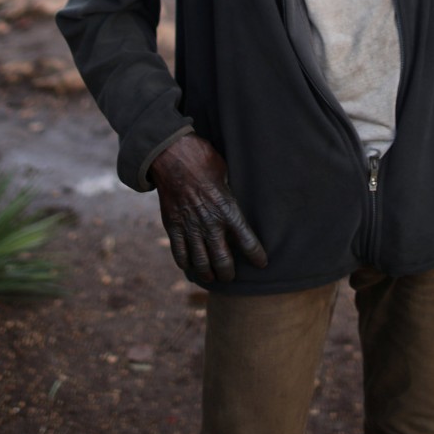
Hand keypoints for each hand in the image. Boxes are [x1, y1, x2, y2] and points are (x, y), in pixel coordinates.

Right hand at [149, 134, 267, 283]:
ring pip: (201, 262)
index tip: (262, 264)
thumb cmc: (202, 160)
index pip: (247, 241)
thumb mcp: (225, 174)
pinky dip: (186, 264)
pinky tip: (190, 266)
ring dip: (208, 274)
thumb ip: (228, 193)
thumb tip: (231, 200)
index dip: (256, 256)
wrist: (171, 156)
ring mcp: (190, 227)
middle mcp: (210, 223)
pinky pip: (179, 253)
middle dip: (228, 273)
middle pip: (223, 260)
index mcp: (228, 209)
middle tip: (230, 276)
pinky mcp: (172, 226)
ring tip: (211, 277)